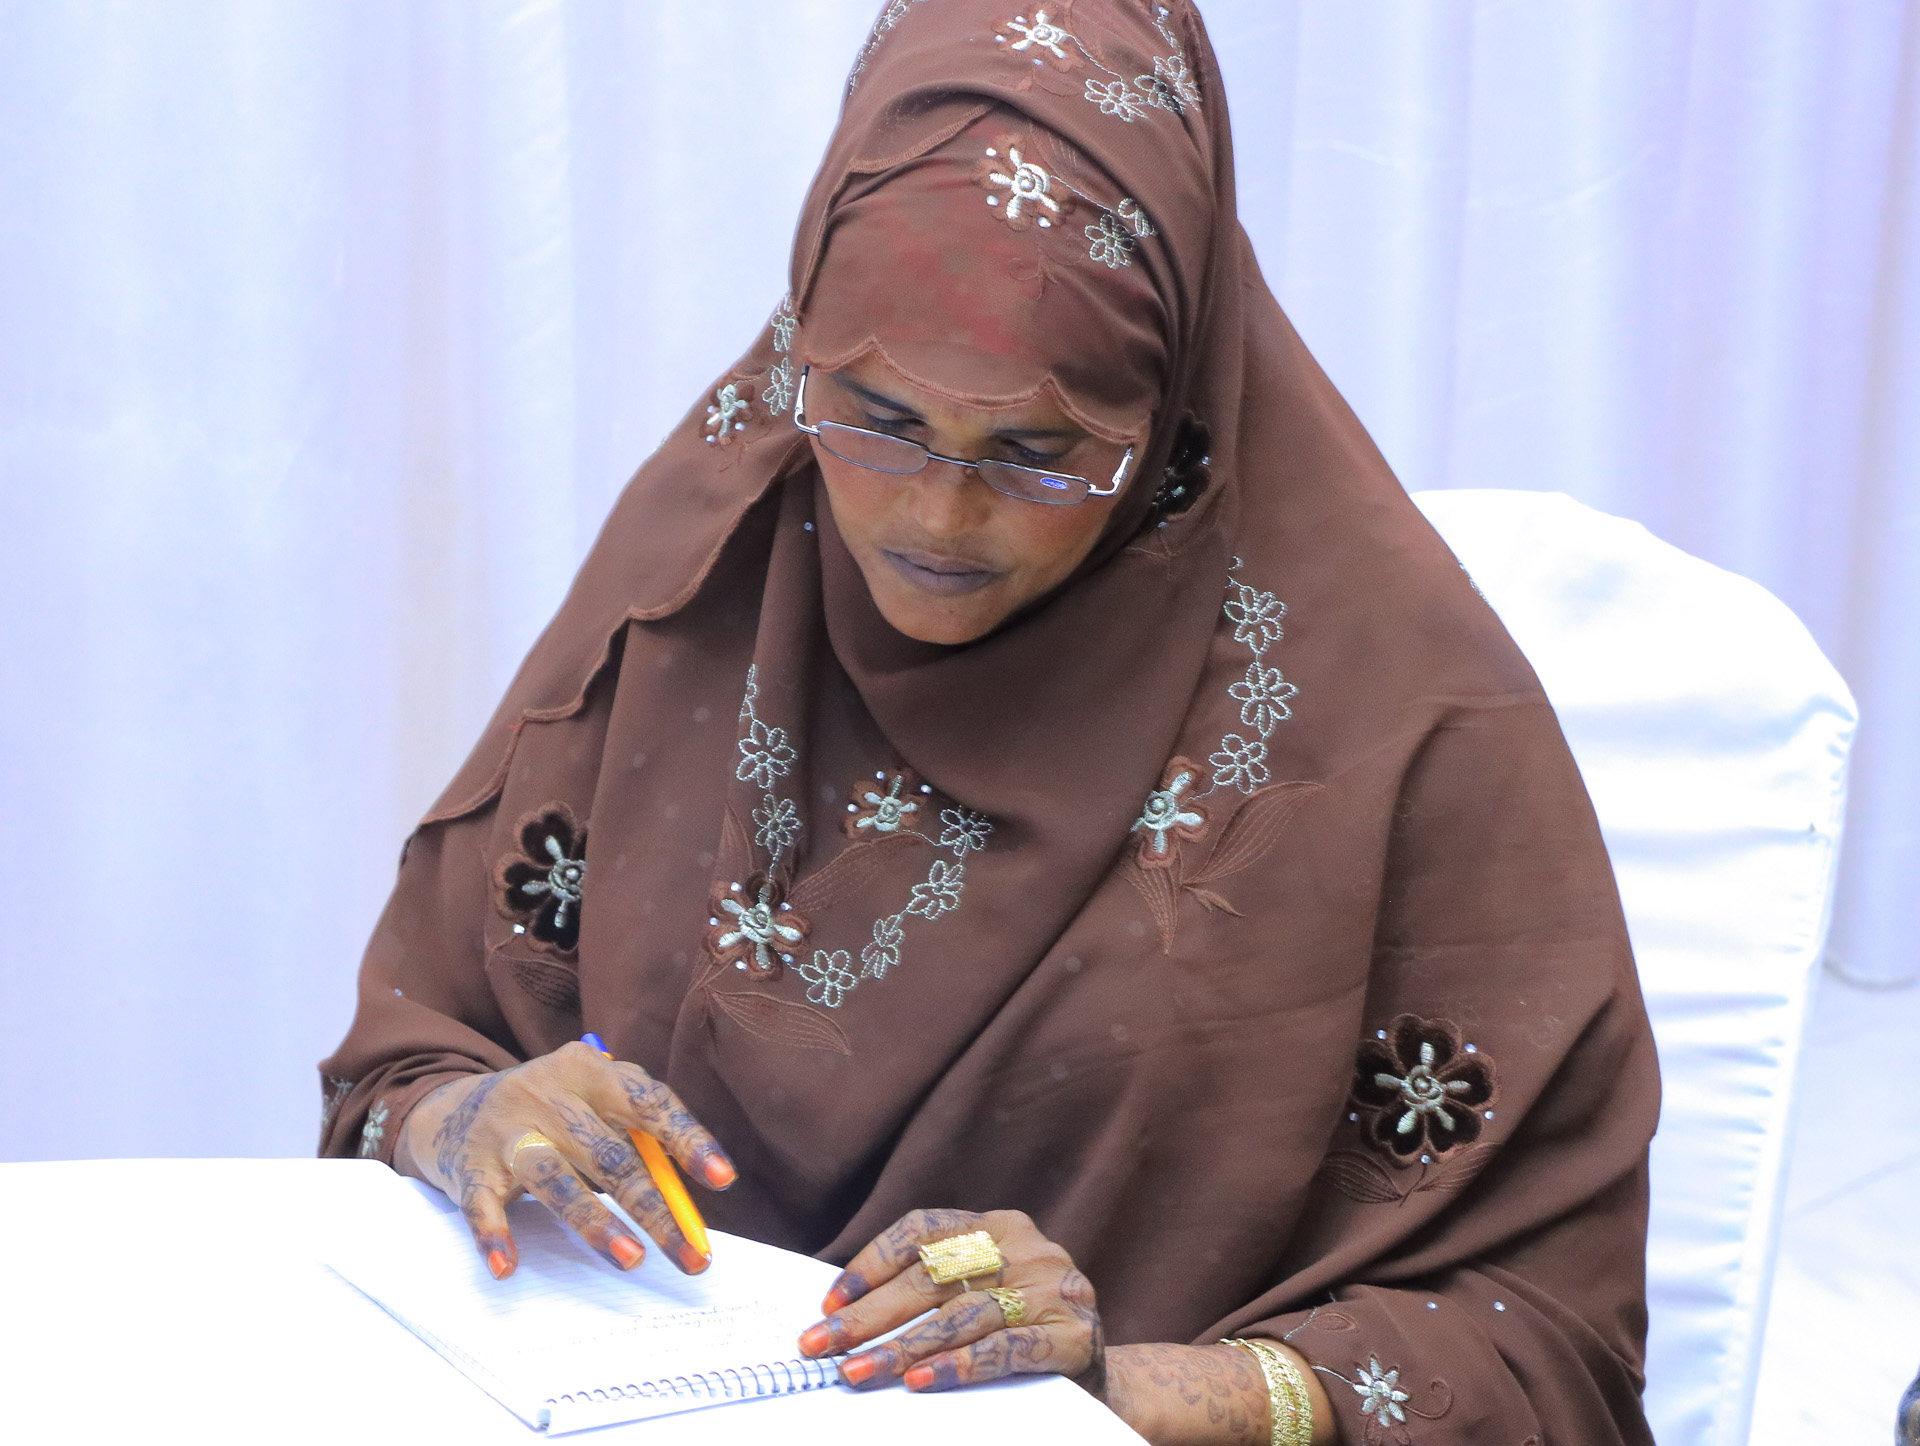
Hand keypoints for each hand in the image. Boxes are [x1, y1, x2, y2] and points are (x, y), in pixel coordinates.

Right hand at [393, 1041, 735, 1280]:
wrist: (451, 1108)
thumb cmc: (548, 1112)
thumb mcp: (590, 1103)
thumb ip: (632, 1137)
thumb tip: (683, 1203)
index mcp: (589, 1072)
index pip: (649, 1103)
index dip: (688, 1139)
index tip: (722, 1179)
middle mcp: (548, 1094)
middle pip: (610, 1154)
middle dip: (654, 1209)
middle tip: (688, 1256)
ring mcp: (506, 1130)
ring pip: (555, 1176)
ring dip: (595, 1221)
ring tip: (630, 1260)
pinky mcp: (468, 1166)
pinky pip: (482, 1204)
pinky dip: (494, 1235)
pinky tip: (507, 1267)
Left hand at [795, 1208, 1104, 1395]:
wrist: (1103, 1380)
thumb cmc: (1023, 1332)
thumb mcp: (983, 1292)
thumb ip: (934, 1289)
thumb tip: (843, 1312)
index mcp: (998, 1224)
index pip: (922, 1230)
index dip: (871, 1263)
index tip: (828, 1303)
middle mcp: (1028, 1247)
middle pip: (932, 1278)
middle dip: (869, 1316)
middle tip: (822, 1346)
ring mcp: (1055, 1288)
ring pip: (962, 1317)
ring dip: (902, 1348)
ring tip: (859, 1373)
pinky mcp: (1075, 1334)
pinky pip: (1005, 1350)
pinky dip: (959, 1366)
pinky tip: (922, 1381)